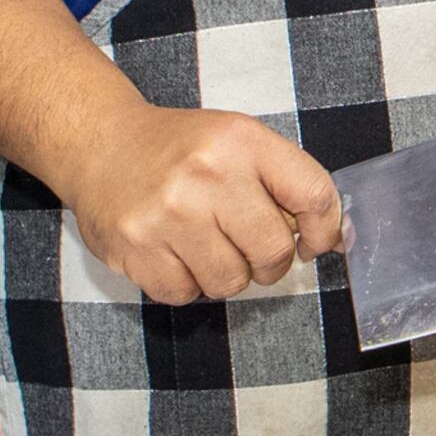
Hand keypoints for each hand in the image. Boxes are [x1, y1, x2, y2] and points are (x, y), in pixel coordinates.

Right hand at [60, 105, 342, 305]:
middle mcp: (206, 175)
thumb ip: (286, 184)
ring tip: (206, 245)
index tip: (313, 243)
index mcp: (241, 141)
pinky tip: (174, 252)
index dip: (324, 230)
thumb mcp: (238, 142)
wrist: (100, 143)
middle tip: (251, 249)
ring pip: (230, 282)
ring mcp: (167, 215)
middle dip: (270, 262)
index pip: (312, 195)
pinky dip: (187, 283)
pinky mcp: (135, 248)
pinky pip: (186, 295)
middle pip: (273, 252)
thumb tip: (336, 240)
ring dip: (226, 275)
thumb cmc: (180, 149)